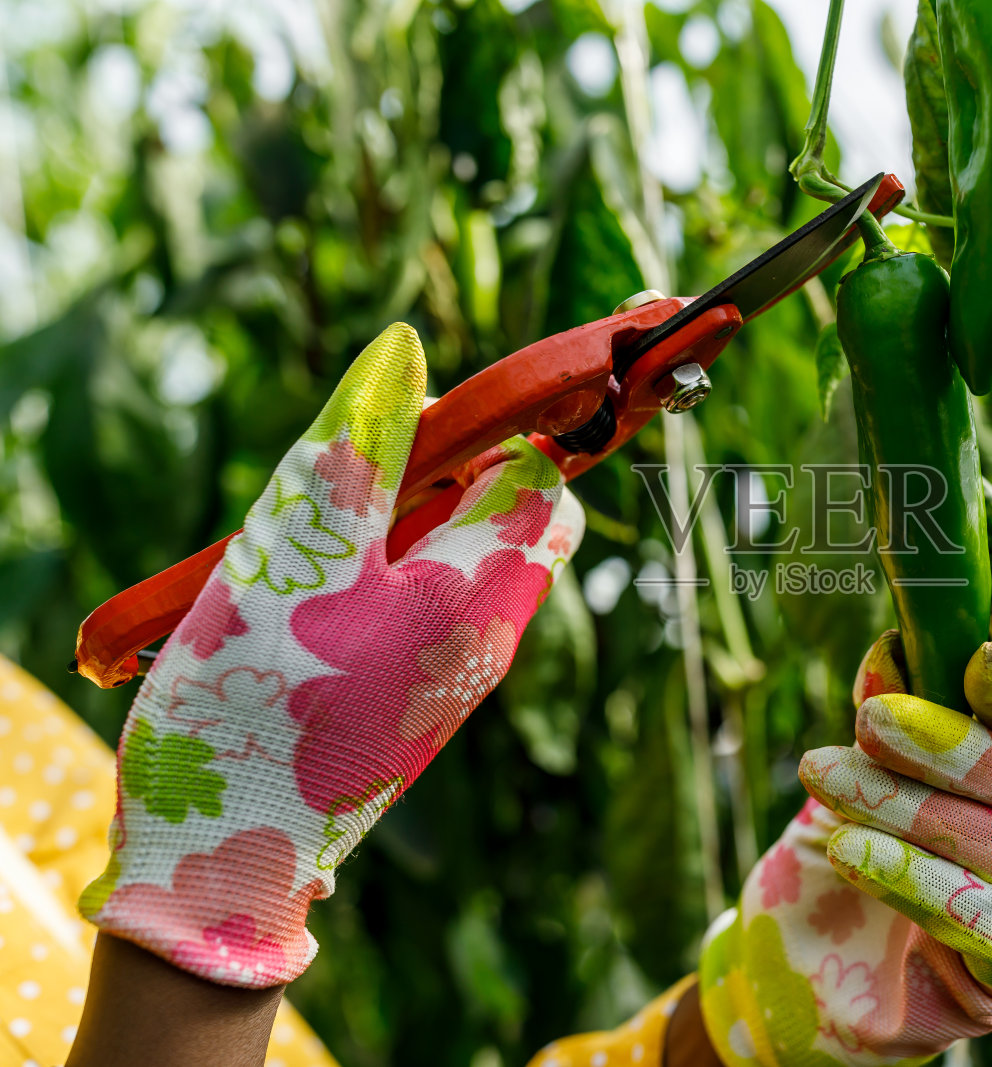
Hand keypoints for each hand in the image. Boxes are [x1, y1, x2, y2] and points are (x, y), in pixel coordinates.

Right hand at [77, 323, 581, 987]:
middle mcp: (493, 634)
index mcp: (483, 589)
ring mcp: (461, 677)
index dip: (493, 433)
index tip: (418, 425)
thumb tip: (404, 352)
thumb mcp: (296, 552)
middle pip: (517, 522)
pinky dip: (395, 583)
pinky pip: (436, 615)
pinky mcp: (422, 706)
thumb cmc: (261, 699)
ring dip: (418, 531)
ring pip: (473, 567)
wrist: (228, 859)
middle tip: (368, 480)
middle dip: (460, 480)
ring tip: (327, 542)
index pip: (541, 478)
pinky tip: (321, 598)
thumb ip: (356, 451)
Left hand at [698, 631, 991, 1063]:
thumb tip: (897, 647)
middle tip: (868, 719)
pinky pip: (989, 933)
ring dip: (917, 814)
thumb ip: (878, 719)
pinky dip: (917, 884)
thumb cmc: (834, 859)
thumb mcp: (844, 778)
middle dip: (947, 748)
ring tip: (830, 785)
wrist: (788, 969)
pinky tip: (854, 855)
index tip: (987, 656)